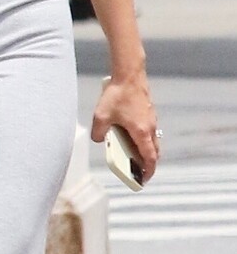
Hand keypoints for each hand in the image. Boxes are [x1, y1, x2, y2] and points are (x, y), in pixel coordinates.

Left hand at [92, 67, 159, 183]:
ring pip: (152, 140)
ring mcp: (151, 119)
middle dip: (147, 163)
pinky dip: (142, 138)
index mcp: (141, 132)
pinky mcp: (149, 112)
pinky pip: (148, 130)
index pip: (150, 158)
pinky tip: (129, 135)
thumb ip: (99, 133)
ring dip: (145, 150)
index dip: (148, 171)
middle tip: (138, 171)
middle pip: (154, 151)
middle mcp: (150, 127)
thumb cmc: (117, 95)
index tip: (144, 179)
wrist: (129, 74)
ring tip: (131, 154)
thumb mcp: (101, 117)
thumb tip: (100, 140)